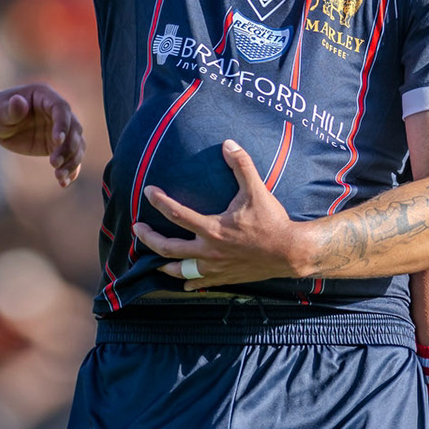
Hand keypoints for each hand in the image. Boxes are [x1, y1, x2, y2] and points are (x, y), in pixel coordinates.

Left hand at [0, 83, 83, 186]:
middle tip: (54, 164)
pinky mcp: (57, 145)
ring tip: (60, 177)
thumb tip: (19, 102)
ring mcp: (60, 129)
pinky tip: (64, 182)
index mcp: (46, 96)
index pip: (62, 109)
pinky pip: (70, 157)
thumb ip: (11, 109)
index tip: (57, 141)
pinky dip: (71, 170)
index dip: (62, 124)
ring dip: (72, 161)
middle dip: (68, 147)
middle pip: (74, 129)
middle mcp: (57, 112)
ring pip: (76, 145)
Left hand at [130, 140, 311, 287]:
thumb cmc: (272, 222)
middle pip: (167, 248)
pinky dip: (187, 283)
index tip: (148, 192)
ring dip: (163, 264)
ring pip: (179, 271)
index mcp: (212, 229)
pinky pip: (199, 284)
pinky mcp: (225, 278)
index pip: (177, 214)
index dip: (159, 202)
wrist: (291, 253)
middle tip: (136, 229)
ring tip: (153, 259)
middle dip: (148, 238)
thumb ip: (241, 165)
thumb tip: (228, 144)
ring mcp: (215, 268)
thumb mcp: (257, 190)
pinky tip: (182, 283)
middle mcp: (209, 251)